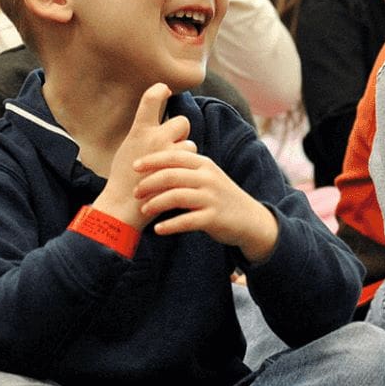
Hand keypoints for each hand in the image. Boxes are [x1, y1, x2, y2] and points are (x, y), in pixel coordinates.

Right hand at [92, 83, 194, 228]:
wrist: (122, 205)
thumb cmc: (123, 178)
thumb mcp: (127, 147)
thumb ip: (144, 134)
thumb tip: (161, 125)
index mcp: (139, 130)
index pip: (151, 98)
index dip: (161, 90)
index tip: (165, 89)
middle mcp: (155, 136)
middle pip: (182, 121)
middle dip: (180, 133)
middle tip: (169, 147)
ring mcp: (168, 151)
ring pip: (189, 142)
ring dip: (184, 153)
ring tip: (169, 168)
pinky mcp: (178, 167)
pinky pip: (191, 158)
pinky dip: (187, 167)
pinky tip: (176, 176)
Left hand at [134, 149, 279, 262]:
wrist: (250, 219)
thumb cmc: (220, 197)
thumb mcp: (207, 177)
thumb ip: (186, 170)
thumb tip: (154, 165)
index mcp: (204, 164)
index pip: (174, 156)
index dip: (152, 160)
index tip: (134, 166)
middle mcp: (208, 178)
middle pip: (171, 176)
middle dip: (149, 183)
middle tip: (135, 192)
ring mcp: (211, 198)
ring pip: (176, 196)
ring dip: (155, 203)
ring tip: (144, 210)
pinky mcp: (213, 218)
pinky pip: (186, 221)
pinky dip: (170, 225)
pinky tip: (158, 229)